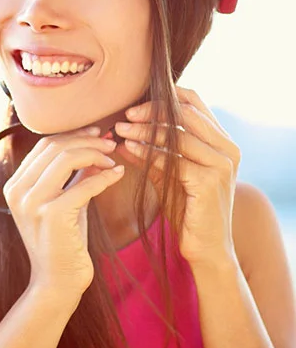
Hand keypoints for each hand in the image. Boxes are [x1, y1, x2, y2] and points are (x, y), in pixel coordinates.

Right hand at [3, 126, 125, 293]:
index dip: (72, 134)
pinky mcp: (52, 215)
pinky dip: (104, 177)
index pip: (43, 145)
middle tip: (110, 143)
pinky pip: (84, 185)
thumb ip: (70, 176)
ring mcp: (32, 203)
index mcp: (15, 185)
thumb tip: (91, 145)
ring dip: (95, 154)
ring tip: (113, 158)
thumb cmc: (63, 241)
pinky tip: (118, 175)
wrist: (57, 282)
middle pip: (54, 147)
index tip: (96, 133)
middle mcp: (18, 191)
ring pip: (66, 158)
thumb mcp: (63, 201)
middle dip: (86, 140)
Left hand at [113, 86, 240, 269]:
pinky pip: (172, 159)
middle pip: (186, 114)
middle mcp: (228, 149)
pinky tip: (128, 149)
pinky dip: (148, 152)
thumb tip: (122, 133)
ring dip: (144, 131)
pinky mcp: (209, 182)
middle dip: (151, 111)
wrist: (206, 249)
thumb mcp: (167, 174)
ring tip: (119, 130)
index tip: (135, 104)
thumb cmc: (187, 209)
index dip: (164, 98)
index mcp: (223, 142)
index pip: (195, 103)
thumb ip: (151, 152)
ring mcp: (221, 165)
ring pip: (177, 135)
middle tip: (125, 114)